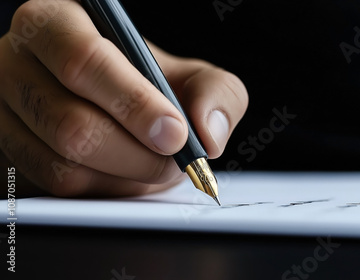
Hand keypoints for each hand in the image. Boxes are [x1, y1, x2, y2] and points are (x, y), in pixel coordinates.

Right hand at [0, 0, 247, 196]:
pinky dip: (102, 190)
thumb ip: (215, 93)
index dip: (134, 103)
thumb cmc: (149, 86)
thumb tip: (209, 135)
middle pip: (72, 125)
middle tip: (172, 160)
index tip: (175, 133)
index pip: (84, 61)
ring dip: (123, 177)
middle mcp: (18, 65)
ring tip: (151, 164)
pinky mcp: (7, 156)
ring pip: (63, 165)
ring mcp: (4, 114)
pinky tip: (122, 174)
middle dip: (137, 155)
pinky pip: (54, 189)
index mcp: (58, 25)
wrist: (112, 108)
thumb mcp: (190, 77)